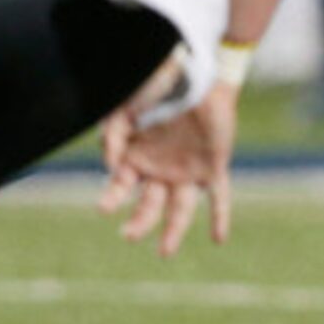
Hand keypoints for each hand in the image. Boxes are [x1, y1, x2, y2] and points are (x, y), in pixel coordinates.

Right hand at [99, 75, 238, 258]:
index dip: (112, 197)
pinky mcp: (213, 165)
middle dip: (139, 222)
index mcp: (136, 157)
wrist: (195, 70)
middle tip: (129, 236)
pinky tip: (218, 239)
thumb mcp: (123, 108)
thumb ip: (112, 135)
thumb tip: (110, 166)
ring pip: (180, 208)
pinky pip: (218, 196)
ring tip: (164, 252)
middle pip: (149, 205)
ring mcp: (187, 170)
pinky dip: (220, 217)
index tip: (103, 207)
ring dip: (173, 230)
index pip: (120, 186)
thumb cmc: (155, 85)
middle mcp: (160, 169)